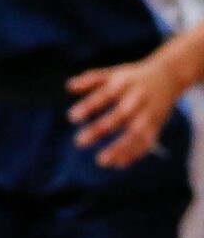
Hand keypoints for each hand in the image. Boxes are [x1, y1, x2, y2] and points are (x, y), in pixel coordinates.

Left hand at [68, 54, 184, 167]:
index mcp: (123, 84)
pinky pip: (147, 141)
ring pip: (136, 132)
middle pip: (120, 115)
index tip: (71, 117)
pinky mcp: (157, 124)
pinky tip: (119, 164)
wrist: (168, 76)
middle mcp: (137, 99)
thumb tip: (69, 86)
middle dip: (101, 129)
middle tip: (79, 142)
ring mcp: (148, 113)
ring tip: (101, 161)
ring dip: (120, 148)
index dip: (89, 106)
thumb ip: (90, 79)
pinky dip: (135, 153)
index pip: (105, 95)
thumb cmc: (131, 78)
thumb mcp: (112, 74)